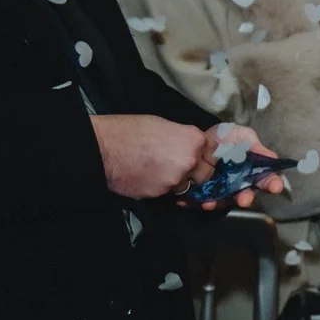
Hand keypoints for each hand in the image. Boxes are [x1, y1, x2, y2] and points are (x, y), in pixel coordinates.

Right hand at [93, 114, 215, 200]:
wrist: (104, 148)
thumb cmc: (130, 131)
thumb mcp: (164, 125)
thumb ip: (184, 139)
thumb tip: (190, 146)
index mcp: (194, 140)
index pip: (214, 152)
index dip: (206, 155)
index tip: (202, 156)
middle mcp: (190, 161)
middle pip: (206, 174)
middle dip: (197, 173)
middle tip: (181, 167)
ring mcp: (175, 180)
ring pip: (186, 185)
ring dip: (177, 181)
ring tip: (157, 170)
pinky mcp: (160, 193)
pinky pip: (167, 193)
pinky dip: (160, 187)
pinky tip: (147, 176)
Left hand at [198, 123, 286, 210]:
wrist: (201, 137)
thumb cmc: (226, 136)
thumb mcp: (244, 136)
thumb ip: (256, 147)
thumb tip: (272, 158)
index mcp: (254, 170)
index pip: (267, 179)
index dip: (273, 184)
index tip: (276, 187)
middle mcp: (241, 182)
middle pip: (247, 194)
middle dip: (246, 198)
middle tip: (245, 199)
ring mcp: (224, 188)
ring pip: (226, 200)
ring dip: (223, 202)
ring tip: (216, 202)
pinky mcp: (207, 192)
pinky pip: (207, 200)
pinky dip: (205, 202)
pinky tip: (205, 200)